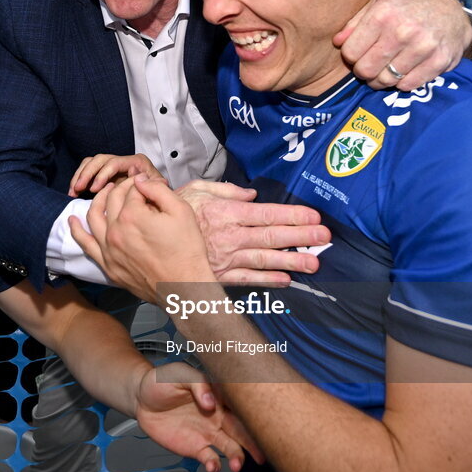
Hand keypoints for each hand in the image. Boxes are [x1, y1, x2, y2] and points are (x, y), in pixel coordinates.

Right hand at [69, 153, 165, 196]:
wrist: (158, 200)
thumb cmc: (158, 195)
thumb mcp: (159, 190)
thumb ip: (153, 187)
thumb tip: (141, 182)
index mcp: (136, 162)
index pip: (114, 163)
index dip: (102, 175)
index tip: (93, 190)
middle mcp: (124, 161)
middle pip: (100, 159)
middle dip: (86, 173)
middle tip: (77, 188)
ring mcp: (114, 166)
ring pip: (92, 162)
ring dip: (80, 176)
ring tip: (73, 191)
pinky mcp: (106, 173)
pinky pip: (89, 170)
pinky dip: (80, 178)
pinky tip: (75, 191)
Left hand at [71, 175, 213, 302]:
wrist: (183, 287)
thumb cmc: (186, 250)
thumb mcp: (181, 211)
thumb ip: (158, 190)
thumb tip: (140, 180)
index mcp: (132, 215)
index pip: (131, 189)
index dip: (142, 182)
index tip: (151, 183)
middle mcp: (115, 230)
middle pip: (112, 199)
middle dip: (122, 188)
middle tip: (133, 186)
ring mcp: (108, 249)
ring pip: (93, 216)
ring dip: (97, 200)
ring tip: (104, 192)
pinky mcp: (108, 265)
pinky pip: (86, 245)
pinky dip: (76, 230)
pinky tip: (72, 221)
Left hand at [135, 361, 263, 471]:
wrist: (141, 397)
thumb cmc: (162, 380)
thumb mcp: (180, 374)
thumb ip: (198, 385)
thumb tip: (212, 403)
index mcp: (220, 396)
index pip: (242, 406)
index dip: (254, 416)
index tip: (265, 426)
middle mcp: (219, 416)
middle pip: (242, 431)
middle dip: (253, 443)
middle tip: (262, 455)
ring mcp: (209, 433)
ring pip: (230, 447)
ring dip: (237, 457)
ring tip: (237, 465)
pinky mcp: (195, 447)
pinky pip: (209, 458)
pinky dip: (213, 465)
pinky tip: (212, 467)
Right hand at [175, 179, 329, 285]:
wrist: (147, 239)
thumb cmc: (174, 211)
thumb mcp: (196, 189)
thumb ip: (226, 191)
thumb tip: (252, 194)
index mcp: (226, 212)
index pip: (266, 213)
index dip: (292, 216)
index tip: (314, 217)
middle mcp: (229, 236)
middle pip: (271, 236)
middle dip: (300, 237)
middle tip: (323, 238)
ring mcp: (225, 258)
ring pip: (263, 259)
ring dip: (290, 261)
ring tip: (312, 264)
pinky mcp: (218, 275)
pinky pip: (246, 279)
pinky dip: (266, 281)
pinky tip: (285, 281)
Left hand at [333, 0, 468, 90]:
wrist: (449, 13)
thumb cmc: (406, 10)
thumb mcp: (380, 5)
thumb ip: (355, 23)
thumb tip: (337, 42)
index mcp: (384, 13)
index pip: (350, 52)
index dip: (351, 57)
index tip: (358, 54)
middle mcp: (403, 29)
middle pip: (366, 70)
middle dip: (363, 71)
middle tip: (370, 66)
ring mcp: (422, 46)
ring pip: (385, 81)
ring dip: (381, 80)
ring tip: (384, 70)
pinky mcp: (438, 61)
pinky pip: (407, 85)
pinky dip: (401, 82)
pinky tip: (403, 71)